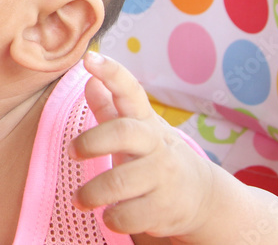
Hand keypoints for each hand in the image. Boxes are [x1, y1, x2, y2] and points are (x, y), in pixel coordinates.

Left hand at [69, 52, 213, 238]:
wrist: (204, 197)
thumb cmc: (155, 156)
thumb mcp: (136, 129)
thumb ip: (110, 107)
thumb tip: (88, 79)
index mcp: (145, 121)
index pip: (130, 90)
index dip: (111, 73)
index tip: (89, 58)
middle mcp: (156, 145)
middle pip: (122, 132)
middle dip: (91, 141)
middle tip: (72, 152)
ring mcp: (163, 177)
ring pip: (119, 182)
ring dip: (93, 193)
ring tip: (81, 198)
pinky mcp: (164, 209)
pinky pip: (128, 216)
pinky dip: (113, 218)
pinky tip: (109, 215)